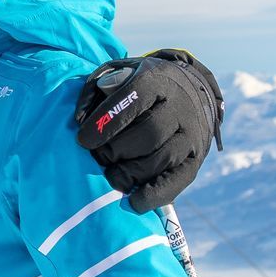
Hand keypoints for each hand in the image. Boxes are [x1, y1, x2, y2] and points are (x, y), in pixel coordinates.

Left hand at [74, 49, 223, 213]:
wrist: (190, 92)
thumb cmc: (140, 87)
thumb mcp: (118, 74)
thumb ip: (96, 90)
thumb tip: (79, 119)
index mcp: (158, 80)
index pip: (135, 97)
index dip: (107, 121)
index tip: (83, 140)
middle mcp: (180, 107)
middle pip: (150, 133)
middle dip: (117, 150)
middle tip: (99, 158)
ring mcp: (192, 134)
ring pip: (163, 158)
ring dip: (131, 173)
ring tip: (111, 177)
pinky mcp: (196, 159)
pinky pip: (178, 181)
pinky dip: (155, 195)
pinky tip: (133, 202)